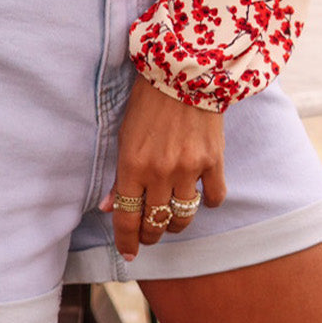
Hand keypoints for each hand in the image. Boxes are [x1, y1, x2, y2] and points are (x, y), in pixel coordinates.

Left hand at [103, 73, 225, 261]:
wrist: (184, 70)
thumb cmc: (147, 100)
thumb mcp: (125, 134)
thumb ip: (119, 175)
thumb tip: (108, 208)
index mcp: (133, 164)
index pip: (127, 218)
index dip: (127, 241)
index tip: (129, 252)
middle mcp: (160, 171)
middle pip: (155, 223)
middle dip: (150, 234)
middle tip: (149, 232)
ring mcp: (189, 168)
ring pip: (183, 216)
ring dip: (175, 222)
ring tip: (171, 216)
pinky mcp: (213, 161)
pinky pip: (213, 198)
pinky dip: (207, 201)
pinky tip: (200, 193)